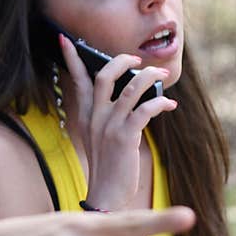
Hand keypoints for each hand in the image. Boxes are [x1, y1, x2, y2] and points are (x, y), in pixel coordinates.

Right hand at [59, 33, 176, 209]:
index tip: (66, 40)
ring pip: (129, 89)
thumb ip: (106, 115)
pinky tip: (169, 105)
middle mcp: (94, 118)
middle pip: (103, 77)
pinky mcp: (125, 137)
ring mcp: (108, 126)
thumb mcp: (99, 137)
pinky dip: (160, 103)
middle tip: (136, 60)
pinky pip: (144, 110)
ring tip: (161, 75)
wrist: (105, 194)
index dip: (72, 59)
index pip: (77, 81)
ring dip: (148, 78)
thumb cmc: (107, 165)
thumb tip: (128, 94)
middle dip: (121, 61)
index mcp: (85, 116)